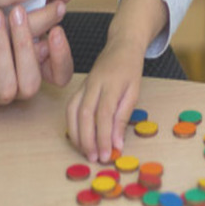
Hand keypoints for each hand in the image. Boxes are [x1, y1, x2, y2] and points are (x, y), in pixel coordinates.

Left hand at [0, 5, 73, 111]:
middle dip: (25, 45)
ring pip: (9, 88)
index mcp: (35, 68)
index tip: (55, 30)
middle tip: (17, 10)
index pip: (60, 75)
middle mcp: (18, 85)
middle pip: (32, 82)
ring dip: (4, 54)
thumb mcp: (20, 8)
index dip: (61, 58)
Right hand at [66, 36, 144, 162]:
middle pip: (85, 115)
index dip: (104, 137)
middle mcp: (94, 85)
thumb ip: (123, 116)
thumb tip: (117, 143)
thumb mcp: (134, 92)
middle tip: (95, 158)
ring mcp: (84, 86)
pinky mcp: (78, 88)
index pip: (104, 114)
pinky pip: (70, 108)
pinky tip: (78, 138)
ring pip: (73, 112)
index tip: (108, 154)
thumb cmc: (130, 70)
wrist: (121, 46)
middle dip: (88, 140)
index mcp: (112, 85)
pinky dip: (72, 125)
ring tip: (86, 152)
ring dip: (77, 135)